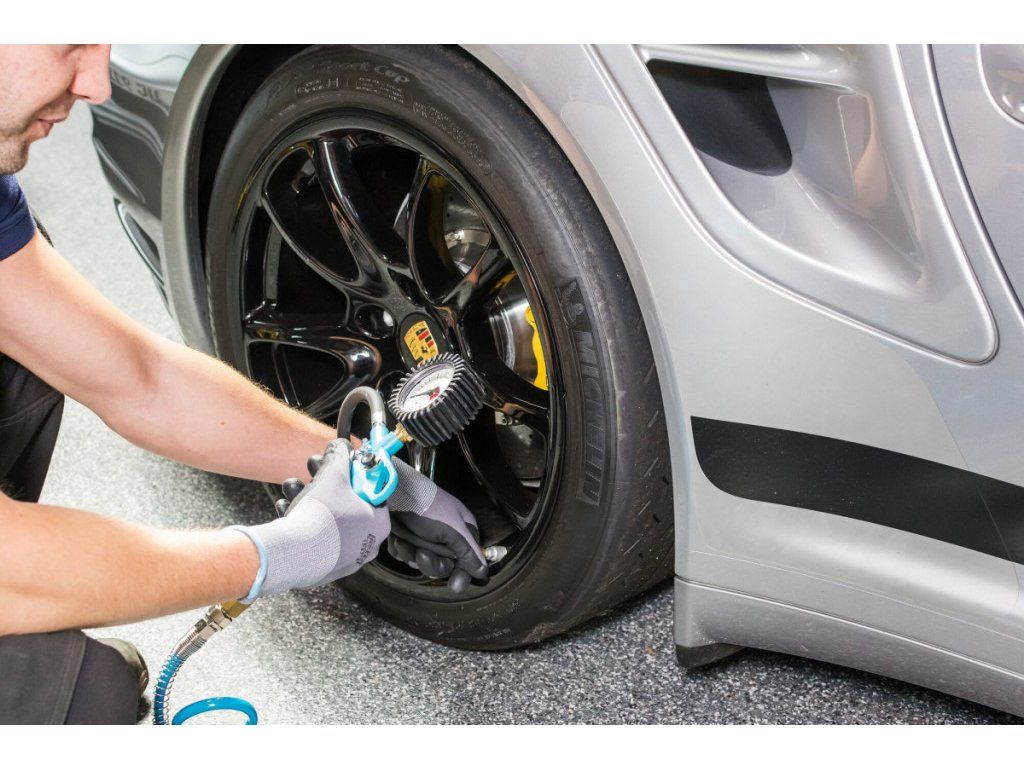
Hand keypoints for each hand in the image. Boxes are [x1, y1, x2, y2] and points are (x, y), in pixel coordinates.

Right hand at [231, 438, 389, 599]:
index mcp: (379, 522)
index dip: (355, 474)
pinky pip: (317, 538)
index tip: (343, 466)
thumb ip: (340, 457)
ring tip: (293, 486)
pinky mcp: (326, 567)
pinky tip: (288, 508)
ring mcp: (347, 558)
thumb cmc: (321, 518)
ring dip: (310, 499)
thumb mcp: (333, 476)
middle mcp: (368, 543)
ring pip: (330, 520)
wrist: (293, 553)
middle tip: (314, 472)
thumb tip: (341, 446)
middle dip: (327, 484)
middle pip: (348, 505)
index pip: (373, 490)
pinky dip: (304, 522)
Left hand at [386, 458, 488, 592]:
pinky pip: (406, 555)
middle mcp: (446, 534)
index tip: (456, 585)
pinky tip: (398, 537)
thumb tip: (483, 571)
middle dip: (430, 561)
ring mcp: (426, 536)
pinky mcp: (407, 536)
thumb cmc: (426, 507)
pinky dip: (401, 549)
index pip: (468, 559)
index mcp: (462, 529)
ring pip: (422, 561)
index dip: (462, 572)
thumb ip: (469, 552)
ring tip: (405, 538)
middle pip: (443, 564)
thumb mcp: (453, 531)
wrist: (392, 492)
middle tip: (422, 553)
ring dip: (412, 553)